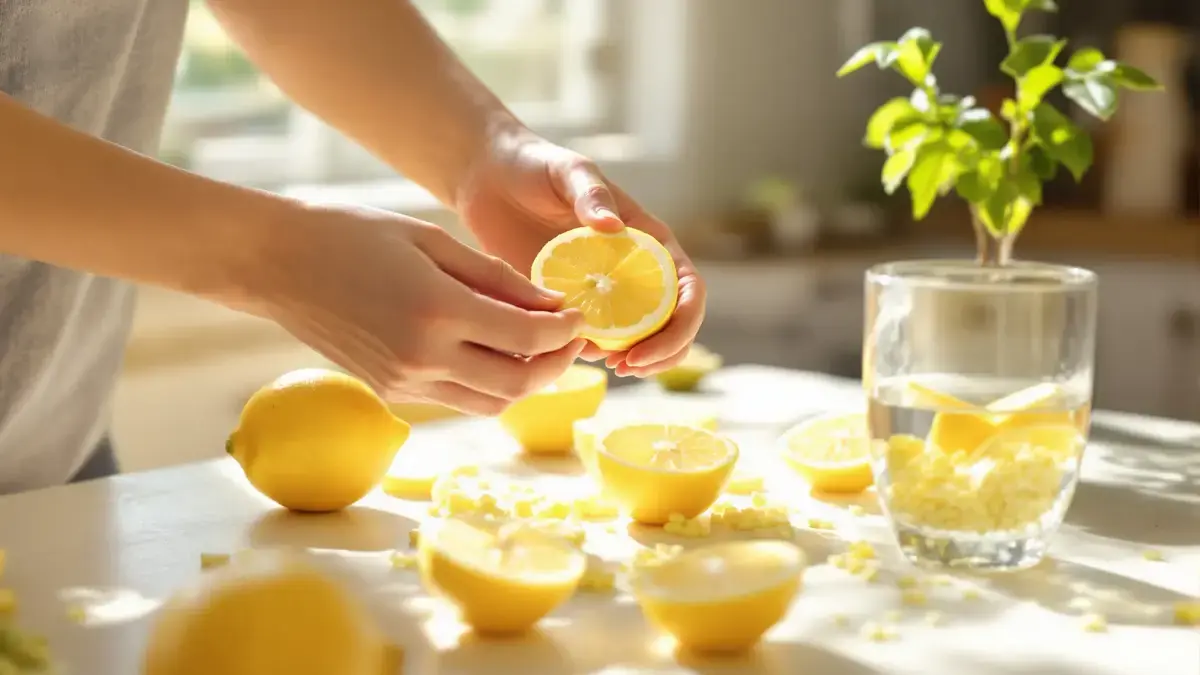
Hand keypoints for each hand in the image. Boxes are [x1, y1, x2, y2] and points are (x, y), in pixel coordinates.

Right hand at [247, 204, 585, 414]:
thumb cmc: (353, 234)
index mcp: (437, 310)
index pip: (527, 339)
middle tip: (568, 338)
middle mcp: (423, 357)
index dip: (564, 331)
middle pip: (518, 385)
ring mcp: (405, 382)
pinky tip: (492, 351)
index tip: (578, 314)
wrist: (276, 264)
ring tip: (537, 347)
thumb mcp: (433, 240)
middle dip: (555, 364)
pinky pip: (458, 399)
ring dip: (525, 381)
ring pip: (491, 403)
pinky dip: (487, 383)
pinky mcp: (391, 391)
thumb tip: (549, 305)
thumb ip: (496, 278)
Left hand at [457, 133, 705, 376]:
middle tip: (628, 367)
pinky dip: (589, 354)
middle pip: (671, 324)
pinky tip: (569, 352)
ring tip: (604, 365)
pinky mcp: (567, 303)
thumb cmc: (536, 165)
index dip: (681, 323)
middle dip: (662, 353)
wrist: (489, 179)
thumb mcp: (568, 170)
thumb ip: (592, 193)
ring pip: (636, 339)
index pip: (687, 288)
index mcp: (649, 240)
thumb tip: (613, 227)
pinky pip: (589, 339)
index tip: (649, 344)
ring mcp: (601, 291)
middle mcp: (633, 270)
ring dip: (631, 360)